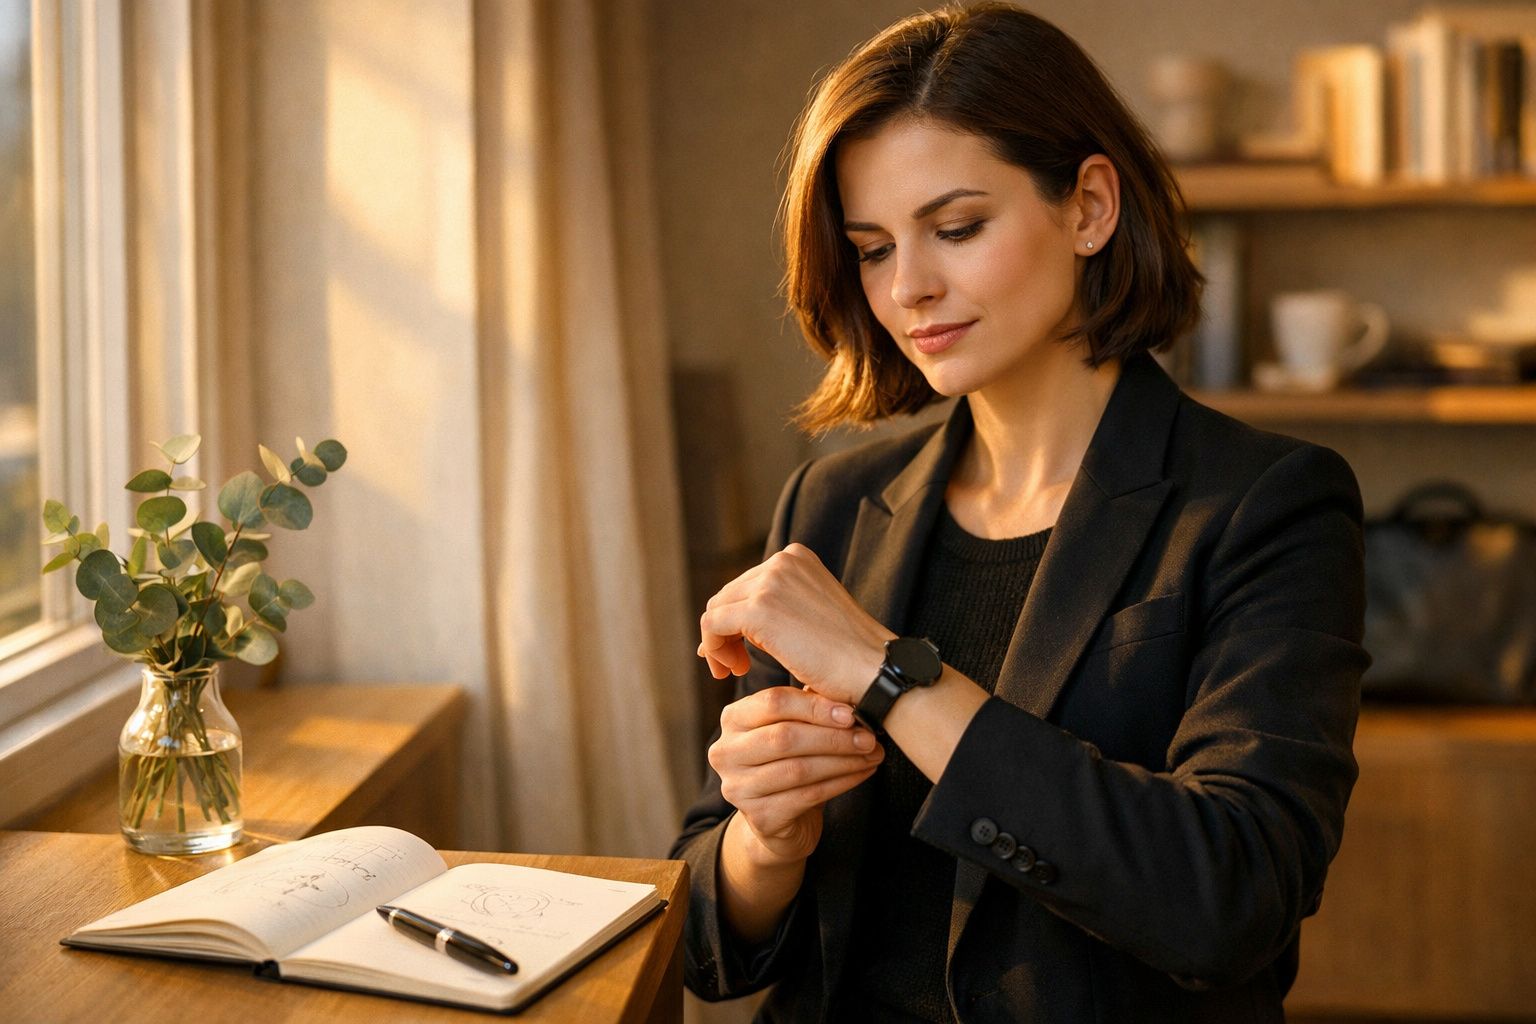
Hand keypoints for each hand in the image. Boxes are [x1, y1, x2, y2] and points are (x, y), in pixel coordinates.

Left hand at [698, 543, 895, 705]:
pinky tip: (732, 671)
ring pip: (716, 610)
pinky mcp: (759, 608)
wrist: (872, 669)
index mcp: (796, 557)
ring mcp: (771, 581)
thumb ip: (775, 610)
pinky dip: (714, 649)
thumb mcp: (809, 615)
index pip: (746, 585)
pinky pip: (712, 625)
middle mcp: (782, 560)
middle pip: (728, 595)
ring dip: (719, 643)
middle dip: (725, 632)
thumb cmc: (847, 656)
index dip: (736, 620)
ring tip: (735, 671)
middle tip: (736, 667)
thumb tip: (720, 627)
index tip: (742, 652)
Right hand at [710, 686, 883, 864]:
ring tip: (872, 755)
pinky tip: (861, 773)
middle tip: (868, 737)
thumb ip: (809, 707)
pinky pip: (807, 796)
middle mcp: (726, 752)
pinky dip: (840, 783)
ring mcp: (738, 788)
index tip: (851, 713)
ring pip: (798, 769)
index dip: (815, 707)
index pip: (773, 702)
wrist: (779, 819)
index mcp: (733, 719)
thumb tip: (848, 697)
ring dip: (843, 761)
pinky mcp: (758, 817)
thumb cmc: (788, 760)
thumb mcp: (792, 727)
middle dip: (833, 737)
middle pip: (785, 737)